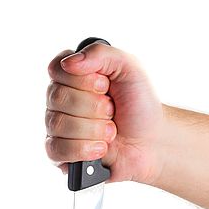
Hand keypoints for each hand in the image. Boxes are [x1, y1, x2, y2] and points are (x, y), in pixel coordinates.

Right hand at [46, 42, 163, 183]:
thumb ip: (100, 53)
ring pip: (58, 125)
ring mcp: (58, 128)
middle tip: (112, 111)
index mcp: (72, 76)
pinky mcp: (61, 155)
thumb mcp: (130, 67)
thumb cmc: (140, 105)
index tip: (104, 86)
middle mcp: (60, 100)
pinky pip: (56, 150)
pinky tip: (101, 148)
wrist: (152, 142)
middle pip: (58, 98)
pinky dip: (83, 149)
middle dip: (94, 107)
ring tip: (111, 132)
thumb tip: (68, 62)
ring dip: (94, 130)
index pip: (57, 70)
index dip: (84, 81)